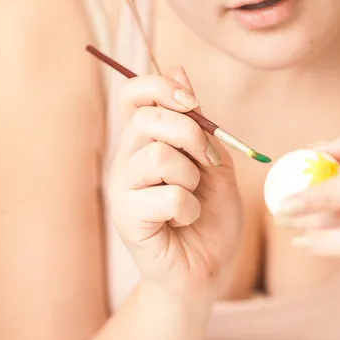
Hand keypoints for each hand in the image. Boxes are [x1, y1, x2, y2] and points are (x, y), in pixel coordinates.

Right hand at [109, 67, 242, 295]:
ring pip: (158, 157)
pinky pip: (168, 195)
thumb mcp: (217, 164)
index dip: (160, 87)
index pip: (134, 96)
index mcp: (146, 144)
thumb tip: (178, 69)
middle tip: (208, 163)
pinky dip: (189, 208)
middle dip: (190, 134)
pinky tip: (184, 221)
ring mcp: (123, 190)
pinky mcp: (127, 220)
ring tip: (193, 199)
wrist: (208, 270)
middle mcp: (127, 162)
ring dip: (192, 178)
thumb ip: (200, 125)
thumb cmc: (211, 218)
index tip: (191, 102)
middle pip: (146, 120)